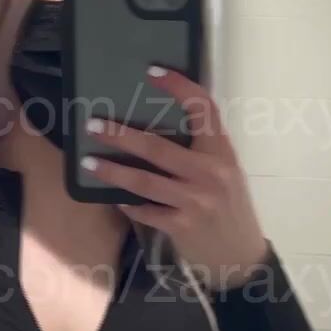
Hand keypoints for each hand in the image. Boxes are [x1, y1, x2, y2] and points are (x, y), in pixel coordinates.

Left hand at [80, 67, 267, 287]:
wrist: (241, 258)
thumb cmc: (229, 210)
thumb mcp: (225, 174)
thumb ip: (201, 153)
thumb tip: (159, 130)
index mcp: (222, 152)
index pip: (204, 108)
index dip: (179, 87)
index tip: (153, 72)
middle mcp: (211, 172)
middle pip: (159, 147)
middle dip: (121, 135)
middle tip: (93, 125)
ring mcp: (196, 200)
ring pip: (145, 180)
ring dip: (113, 171)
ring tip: (89, 162)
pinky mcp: (182, 225)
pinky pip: (146, 210)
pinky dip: (129, 205)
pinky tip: (116, 199)